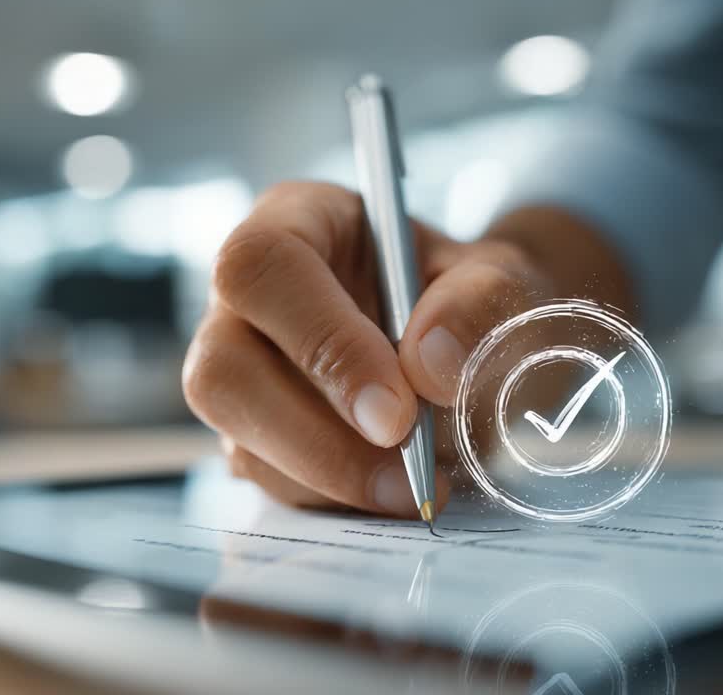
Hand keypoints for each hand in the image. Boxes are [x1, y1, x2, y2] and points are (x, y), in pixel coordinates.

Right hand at [182, 181, 631, 517]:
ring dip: (331, 479)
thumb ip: (479, 303)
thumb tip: (430, 363)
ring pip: (238, 441)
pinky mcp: (251, 438)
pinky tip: (391, 490)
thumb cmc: (472, 302)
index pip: (262, 266)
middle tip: (407, 476)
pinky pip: (268, 484)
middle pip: (221, 369)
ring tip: (417, 486)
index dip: (319, 340)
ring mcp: (238, 373)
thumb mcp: (501, 281)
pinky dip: (333, 500)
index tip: (395, 412)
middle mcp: (244, 299)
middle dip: (314, 437)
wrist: (474, 354)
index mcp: (295, 222)